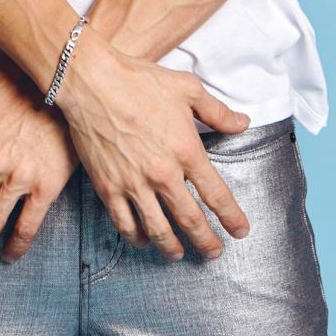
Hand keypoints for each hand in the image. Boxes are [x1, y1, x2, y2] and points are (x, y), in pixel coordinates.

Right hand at [54, 25, 252, 261]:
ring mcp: (134, 184)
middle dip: (206, 242)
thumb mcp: (187, 88)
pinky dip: (137, 237)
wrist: (93, 82)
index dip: (231, 217)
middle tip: (214, 253)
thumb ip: (217, 111)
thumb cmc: (140, 81)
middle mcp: (163, 174)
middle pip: (190, 220)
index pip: (216, 195)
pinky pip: (125, 223)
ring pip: (159, 229)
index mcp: (187, 150)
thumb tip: (243, 123)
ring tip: (180, 254)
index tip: (240, 231)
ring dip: (173, 248)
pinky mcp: (108, 187)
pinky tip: (144, 240)